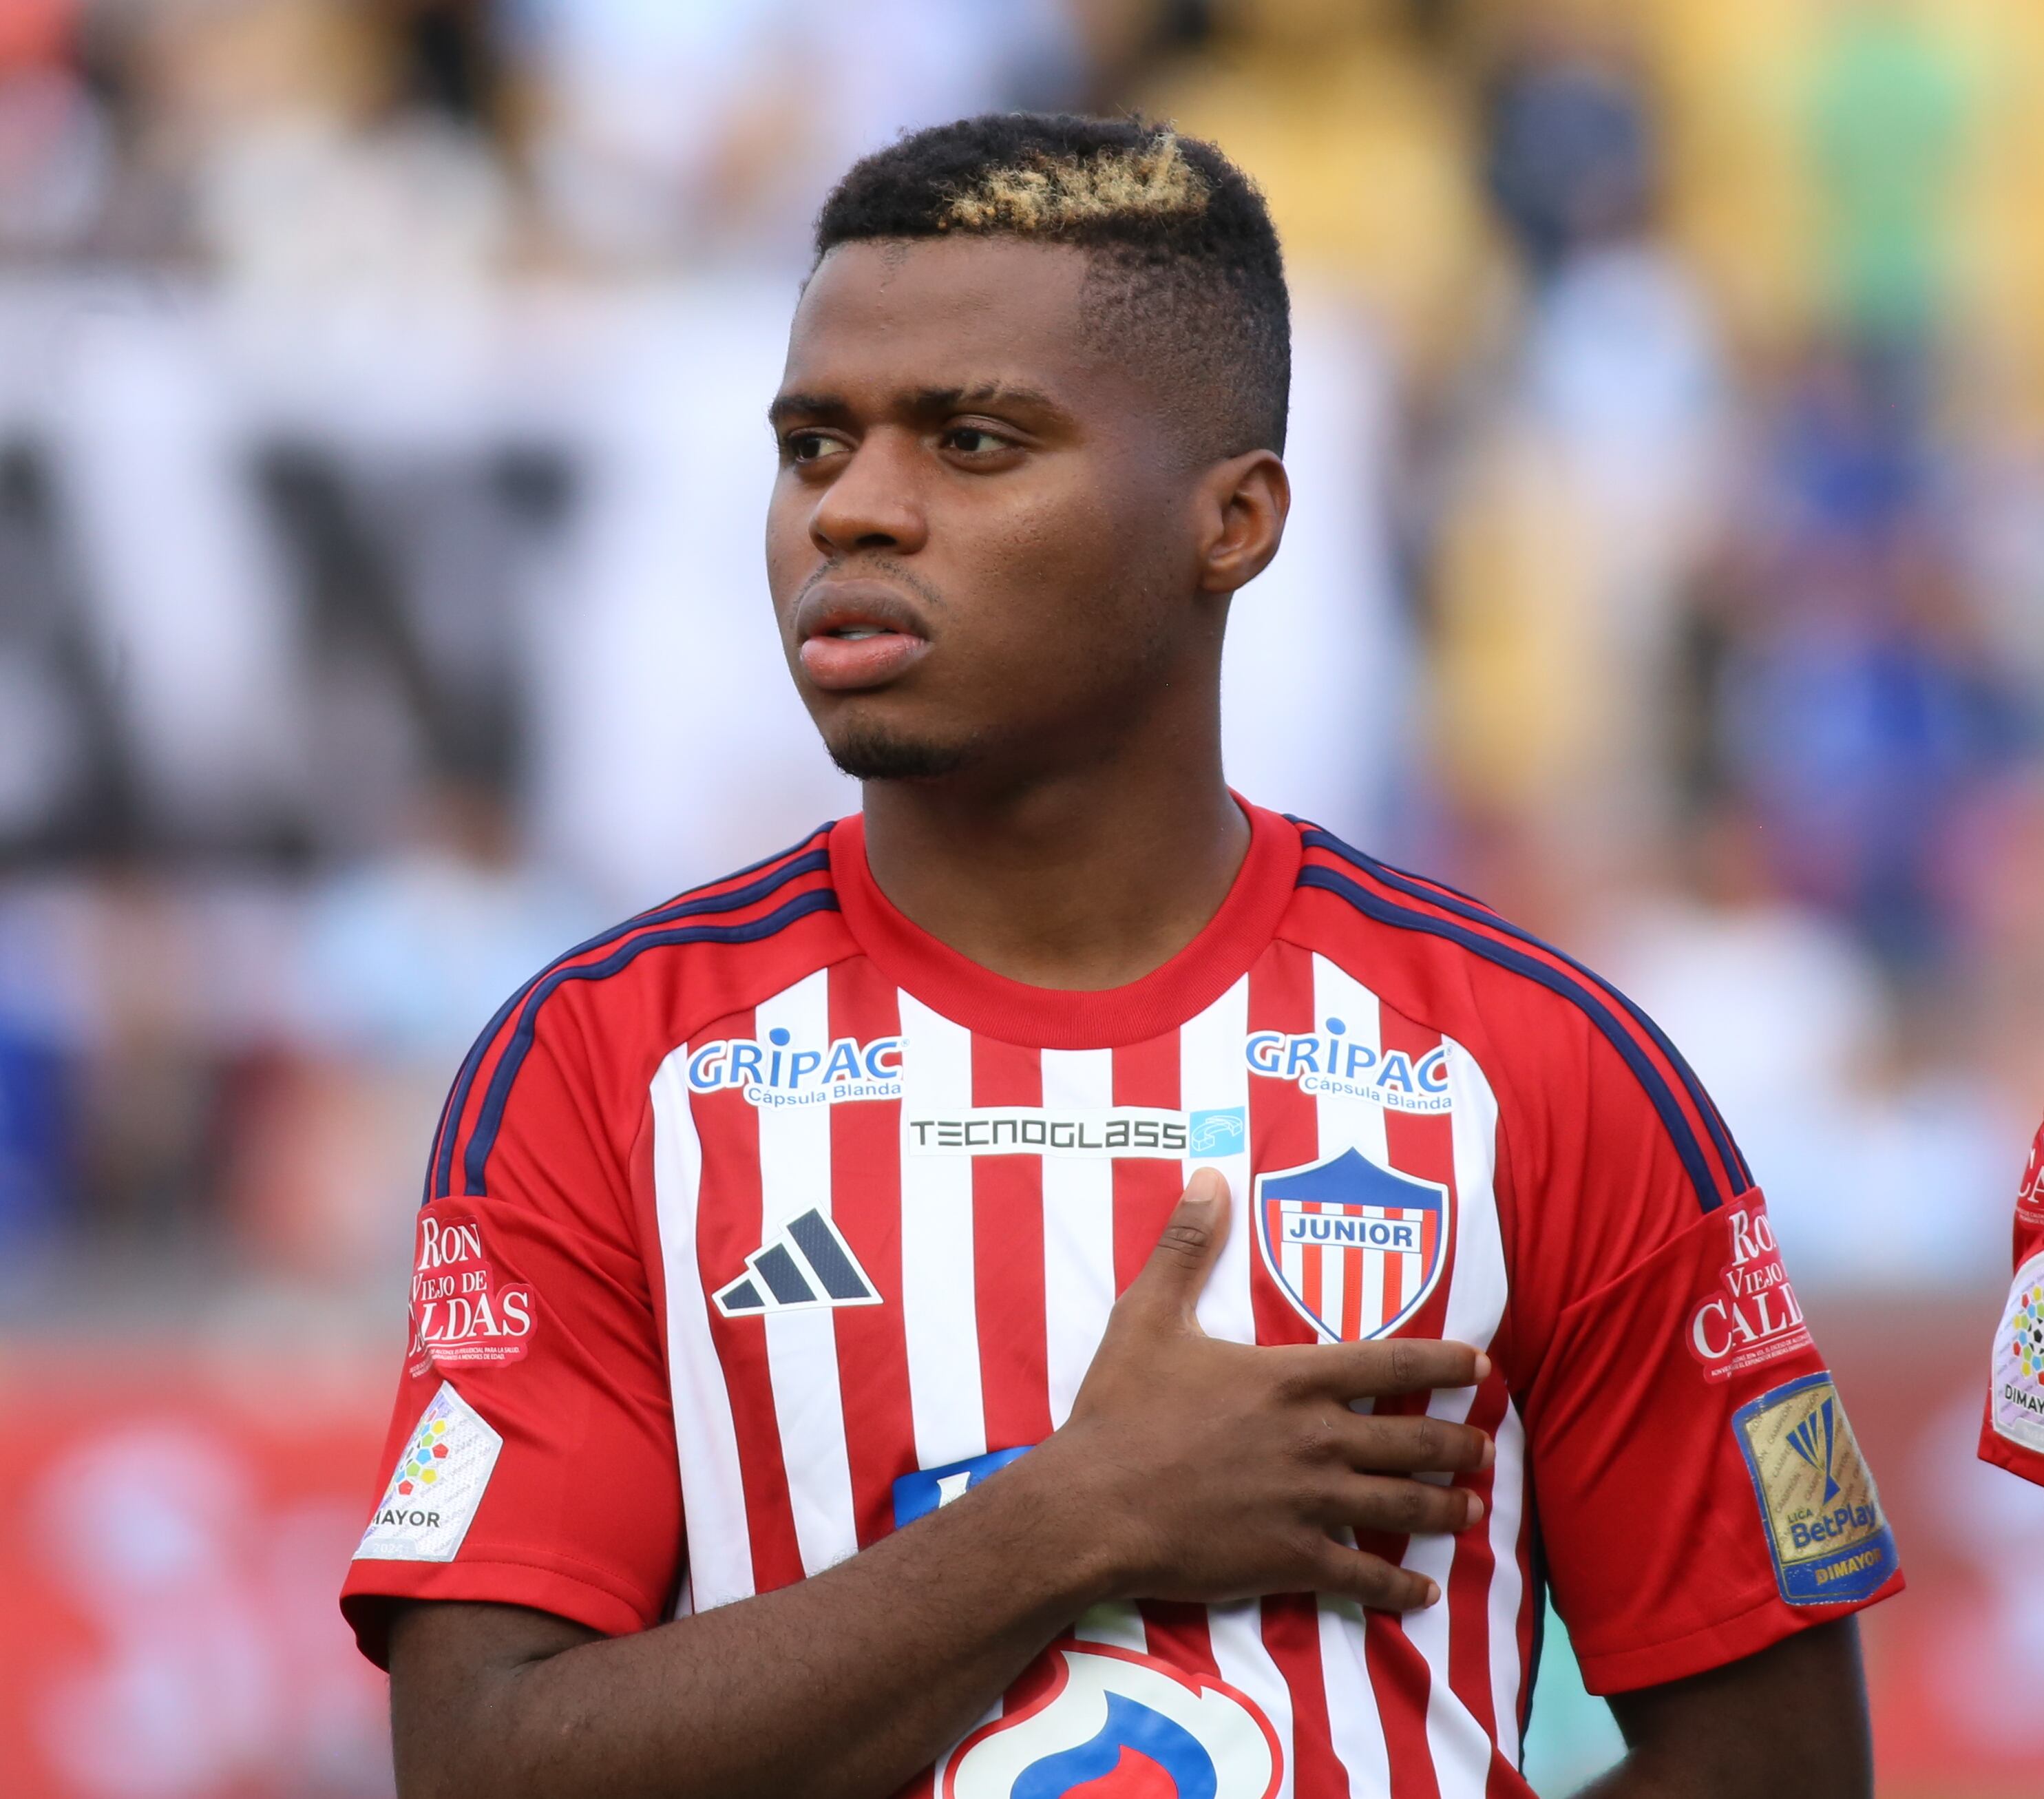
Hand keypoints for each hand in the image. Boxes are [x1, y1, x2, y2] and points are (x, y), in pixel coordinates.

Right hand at [1033, 1167, 1492, 1611]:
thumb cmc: (1120, 1409)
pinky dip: (1400, 1589)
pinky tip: (1422, 1593)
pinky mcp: (1292, 1559)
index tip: (1482, 1365)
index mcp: (1291, 1378)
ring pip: (1403, 1508)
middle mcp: (1316, 1439)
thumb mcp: (1147, 1314)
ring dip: (1445, 1509)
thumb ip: (1186, 1246)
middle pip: (1413, 1440)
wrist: (1092, 1505)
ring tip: (1471, 1511)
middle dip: (1458, 1445)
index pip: (1392, 1365)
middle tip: (1483, 1448)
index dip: (1445, 1364)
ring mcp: (1309, 1503)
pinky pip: (1364, 1578)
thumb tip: (1209, 1179)